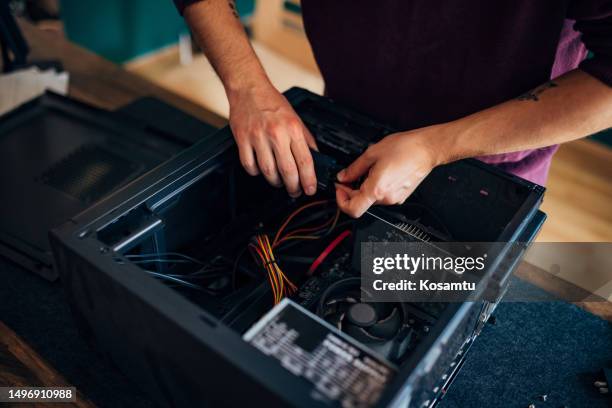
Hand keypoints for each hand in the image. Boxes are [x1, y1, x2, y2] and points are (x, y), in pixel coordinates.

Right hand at [228, 82, 317, 196]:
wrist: (248, 88)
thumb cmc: (272, 103)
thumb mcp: (295, 118)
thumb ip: (305, 139)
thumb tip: (314, 160)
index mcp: (292, 128)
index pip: (305, 161)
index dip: (309, 180)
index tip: (310, 189)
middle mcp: (276, 133)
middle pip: (287, 170)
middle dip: (293, 187)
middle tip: (295, 191)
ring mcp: (257, 137)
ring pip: (268, 171)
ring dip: (275, 182)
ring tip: (279, 182)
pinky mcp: (242, 140)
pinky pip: (250, 166)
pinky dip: (256, 173)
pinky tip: (261, 170)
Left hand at [335, 125, 448, 216]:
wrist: (427, 148)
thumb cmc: (405, 148)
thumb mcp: (372, 153)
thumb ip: (354, 168)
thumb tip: (343, 176)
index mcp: (376, 189)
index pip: (352, 209)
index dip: (341, 200)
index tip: (339, 189)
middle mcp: (386, 198)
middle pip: (361, 203)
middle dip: (351, 191)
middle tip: (347, 177)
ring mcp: (395, 198)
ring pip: (371, 199)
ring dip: (364, 188)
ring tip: (368, 170)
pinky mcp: (401, 196)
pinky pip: (382, 195)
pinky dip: (375, 187)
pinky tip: (379, 173)